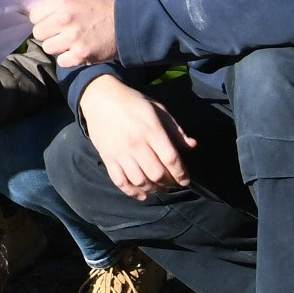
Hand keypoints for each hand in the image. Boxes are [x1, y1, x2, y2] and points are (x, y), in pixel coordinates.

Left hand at [30, 0, 118, 67]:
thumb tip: (34, 11)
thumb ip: (55, 2)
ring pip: (47, 48)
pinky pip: (61, 61)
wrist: (123, 24)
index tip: (50, 22)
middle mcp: (65, 19)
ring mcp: (72, 37)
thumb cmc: (98, 8)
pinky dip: (68, 59)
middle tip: (60, 34)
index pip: (34, 16)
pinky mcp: (80, 54)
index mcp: (62, 2)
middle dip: (48, 34)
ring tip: (69, 43)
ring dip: (57, 47)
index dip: (41, 20)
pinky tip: (76, 51)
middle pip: (38, 33)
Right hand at [79, 74, 195, 200]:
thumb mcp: (158, 109)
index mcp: (151, 129)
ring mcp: (120, 152)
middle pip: (156, 173)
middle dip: (169, 183)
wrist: (101, 98)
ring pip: (140, 181)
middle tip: (172, 183)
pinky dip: (132, 192)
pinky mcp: (107, 158)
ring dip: (153, 189)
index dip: (181, 173)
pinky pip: (120, 181)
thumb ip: (175, 129)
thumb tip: (192, 146)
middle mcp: (136, 143)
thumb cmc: (133, 103)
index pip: (170, 158)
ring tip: (159, 187)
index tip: (185, 179)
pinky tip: (142, 194)